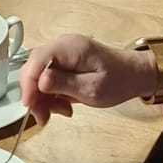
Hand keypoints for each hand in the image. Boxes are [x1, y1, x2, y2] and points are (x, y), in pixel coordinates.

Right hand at [19, 32, 156, 124]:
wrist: (134, 75)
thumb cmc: (119, 80)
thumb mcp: (92, 89)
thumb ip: (64, 84)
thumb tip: (40, 81)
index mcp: (71, 47)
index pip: (37, 59)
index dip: (29, 83)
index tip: (30, 105)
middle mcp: (63, 46)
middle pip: (34, 68)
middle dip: (35, 94)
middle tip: (44, 116)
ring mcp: (63, 54)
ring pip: (39, 75)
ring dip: (44, 98)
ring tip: (61, 112)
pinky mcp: (64, 63)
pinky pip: (48, 78)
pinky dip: (51, 95)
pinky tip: (63, 106)